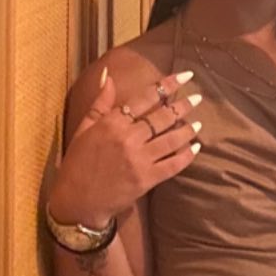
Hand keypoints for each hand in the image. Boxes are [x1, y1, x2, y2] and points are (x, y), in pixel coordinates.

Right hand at [51, 68, 202, 226]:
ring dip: (187, 130)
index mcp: (112, 122)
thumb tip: (108, 75)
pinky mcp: (146, 179)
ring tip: (199, 123)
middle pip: (162, 117)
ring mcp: (139, 159)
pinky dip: (186, 156)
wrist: (77, 200)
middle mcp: (128, 138)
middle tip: (198, 98)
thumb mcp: (83, 128)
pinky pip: (172, 165)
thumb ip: (100, 102)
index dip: (167, 85)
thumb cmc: (78, 162)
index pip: (145, 98)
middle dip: (183, 105)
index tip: (185, 76)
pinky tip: (195, 148)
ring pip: (171, 140)